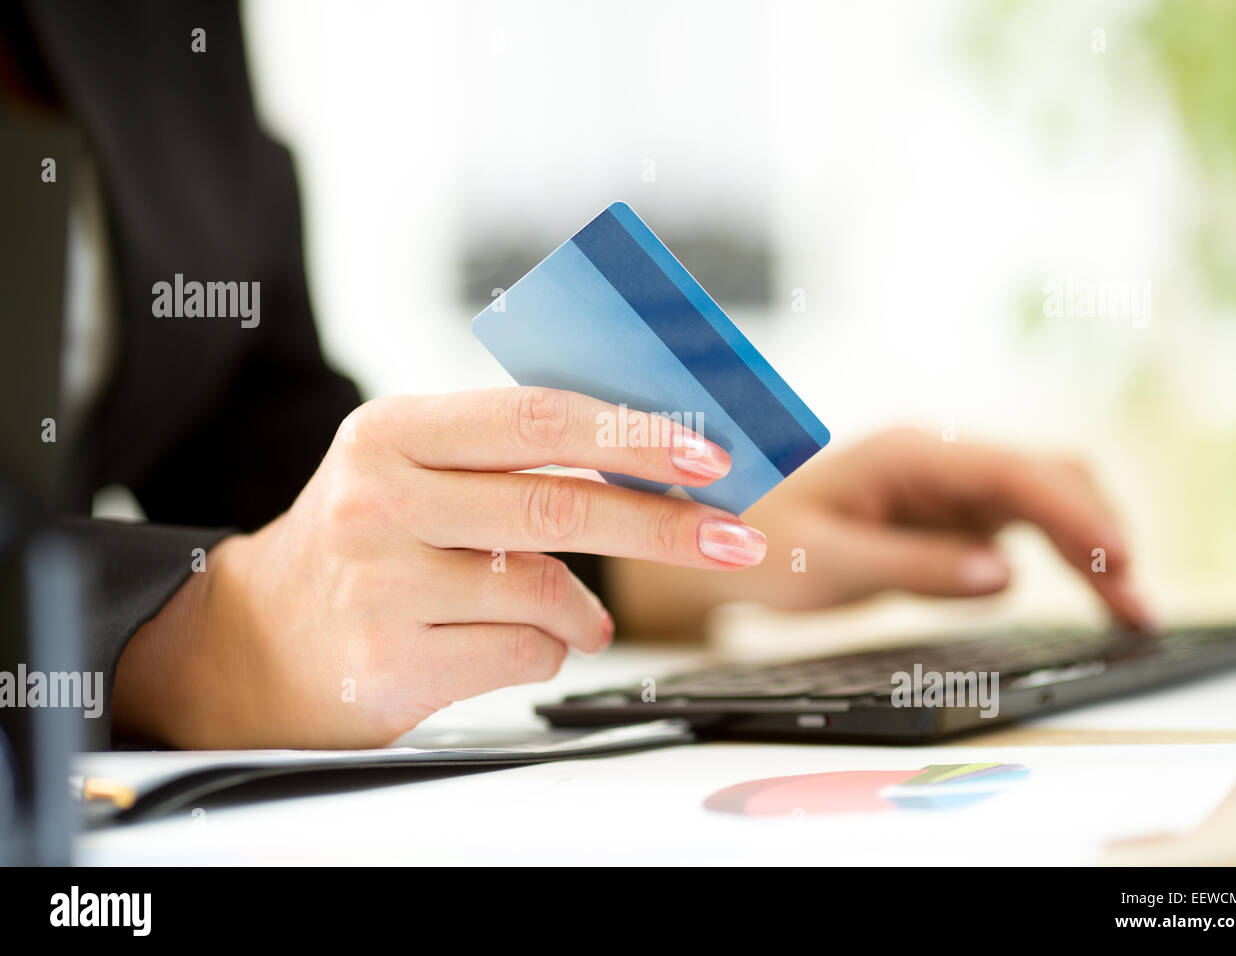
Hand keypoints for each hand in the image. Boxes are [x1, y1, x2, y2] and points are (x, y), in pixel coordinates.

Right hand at [112, 388, 764, 747]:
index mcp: (392, 433)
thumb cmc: (365, 544)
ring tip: (582, 616)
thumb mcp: (413, 472)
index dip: (632, 435)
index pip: (536, 419)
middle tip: (733, 537)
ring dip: (587, 609)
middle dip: (664, 525)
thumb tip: (651, 458)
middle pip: (559, 505)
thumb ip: (509, 459)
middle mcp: (379, 502)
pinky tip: (515, 642)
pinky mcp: (392, 664)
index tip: (708, 455)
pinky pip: (524, 652)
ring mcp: (381, 587)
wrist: (253, 642)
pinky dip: (546, 648)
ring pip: (547, 590)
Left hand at [609, 427, 1150, 631]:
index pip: (1012, 472)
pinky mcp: (955, 515)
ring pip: (1049, 500)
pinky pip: (1028, 527)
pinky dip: (1066, 559)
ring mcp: (952, 486)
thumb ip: (913, 567)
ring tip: (1133, 616)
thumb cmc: (761, 542)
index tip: (1117, 562)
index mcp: (909, 454)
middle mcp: (941, 459)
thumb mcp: (824, 563)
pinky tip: (1096, 598)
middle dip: (1099, 534)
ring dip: (1094, 548)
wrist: (726, 538)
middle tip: (1137, 609)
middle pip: (1048, 478)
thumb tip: (1004, 576)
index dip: (1073, 514)